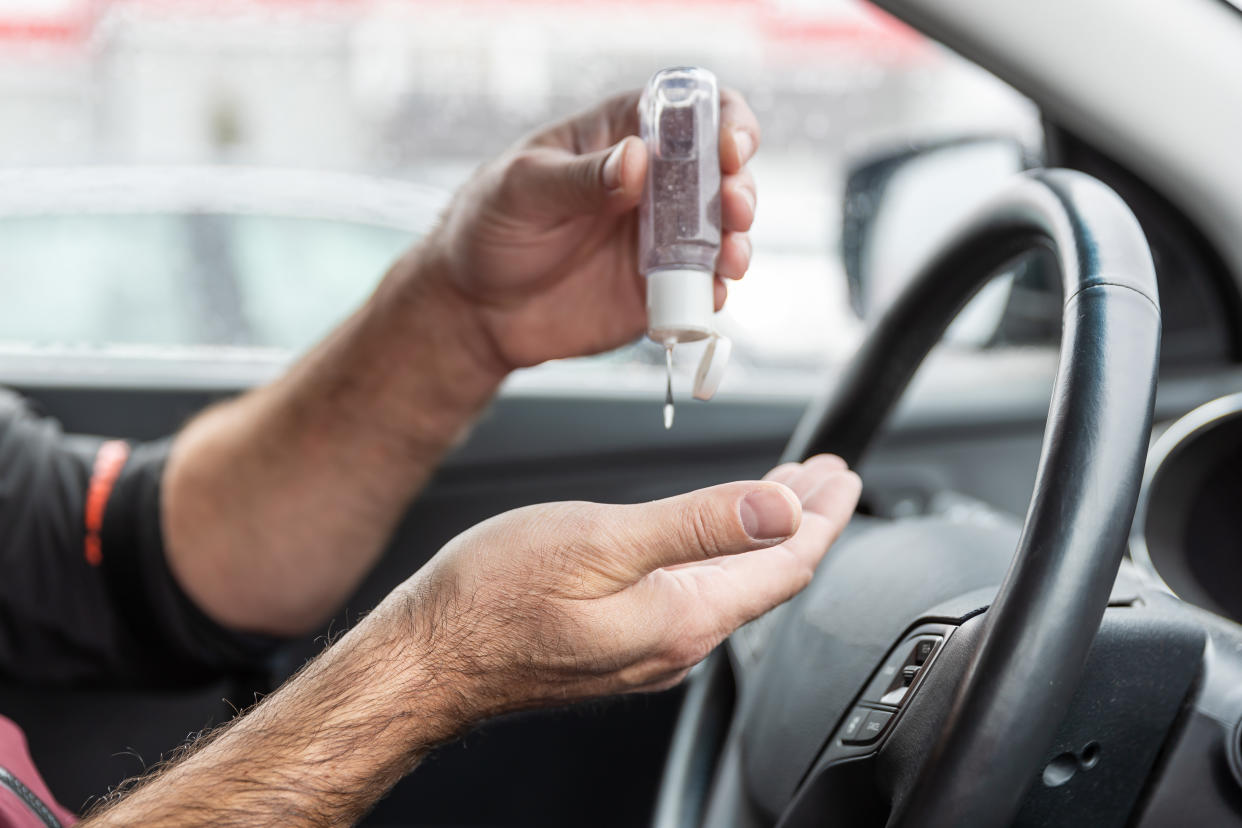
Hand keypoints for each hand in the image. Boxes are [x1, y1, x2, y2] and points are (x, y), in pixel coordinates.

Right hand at [385, 455, 859, 718]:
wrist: (427, 659)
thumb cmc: (493, 599)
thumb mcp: (601, 542)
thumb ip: (697, 526)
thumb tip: (780, 512)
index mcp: (683, 617)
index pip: (785, 564)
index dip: (822, 516)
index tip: (843, 475)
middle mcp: (675, 643)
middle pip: (765, 574)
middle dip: (801, 519)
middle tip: (826, 476)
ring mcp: (646, 648)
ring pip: (730, 584)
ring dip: (762, 533)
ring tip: (783, 494)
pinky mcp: (617, 645)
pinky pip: (695, 594)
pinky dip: (719, 552)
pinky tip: (713, 535)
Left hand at [417, 87, 760, 370]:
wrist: (475, 307)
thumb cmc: (490, 226)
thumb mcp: (524, 189)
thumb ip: (581, 177)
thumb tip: (637, 159)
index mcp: (622, 136)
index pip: (690, 112)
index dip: (724, 121)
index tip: (730, 148)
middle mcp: (652, 184)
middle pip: (721, 173)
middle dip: (741, 186)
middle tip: (734, 208)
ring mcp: (659, 238)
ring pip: (723, 231)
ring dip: (738, 240)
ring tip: (730, 257)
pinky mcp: (658, 288)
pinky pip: (701, 286)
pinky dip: (716, 289)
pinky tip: (711, 292)